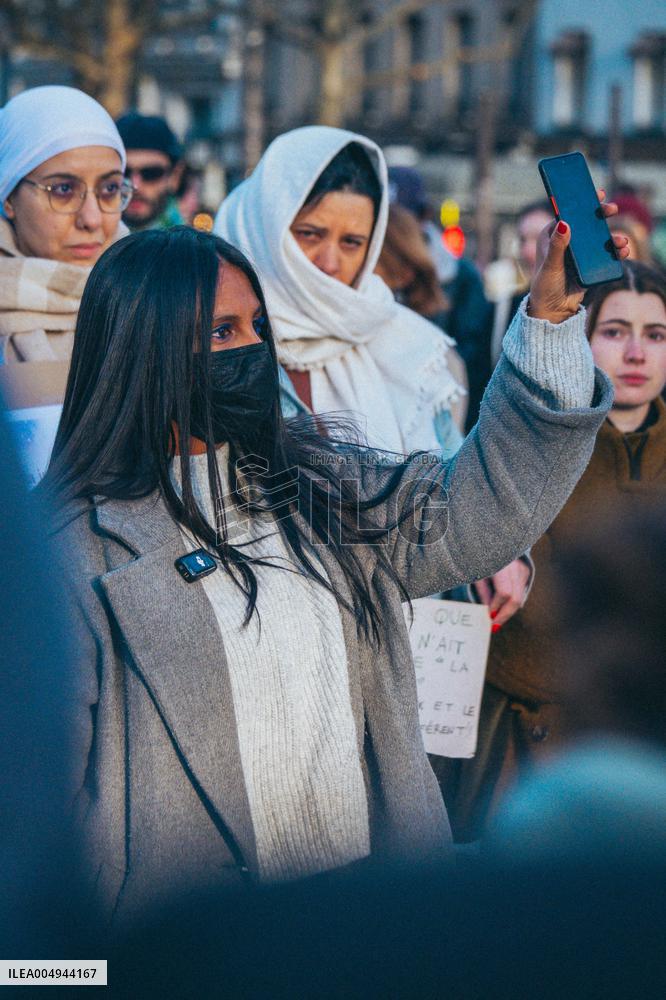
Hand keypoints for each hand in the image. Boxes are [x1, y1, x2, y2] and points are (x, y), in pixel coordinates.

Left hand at [474, 559, 530, 628]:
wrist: (491, 541)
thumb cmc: (480, 558)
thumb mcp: (476, 574)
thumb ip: (483, 593)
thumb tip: (488, 614)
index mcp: (501, 566)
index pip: (504, 593)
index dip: (497, 607)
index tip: (489, 617)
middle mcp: (515, 567)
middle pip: (515, 599)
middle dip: (505, 615)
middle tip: (495, 625)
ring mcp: (523, 568)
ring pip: (519, 598)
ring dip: (508, 609)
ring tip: (496, 615)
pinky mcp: (526, 571)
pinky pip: (520, 592)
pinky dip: (511, 600)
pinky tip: (501, 602)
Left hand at [528, 190, 629, 324]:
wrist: (553, 311)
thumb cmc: (545, 287)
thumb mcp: (550, 265)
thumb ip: (558, 246)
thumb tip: (565, 223)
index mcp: (552, 237)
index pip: (567, 214)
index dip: (581, 203)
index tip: (596, 194)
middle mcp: (566, 242)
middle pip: (586, 224)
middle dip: (600, 216)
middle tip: (612, 209)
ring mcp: (578, 254)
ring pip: (598, 239)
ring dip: (612, 237)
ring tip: (621, 241)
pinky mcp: (589, 266)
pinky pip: (604, 255)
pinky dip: (614, 252)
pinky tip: (623, 252)